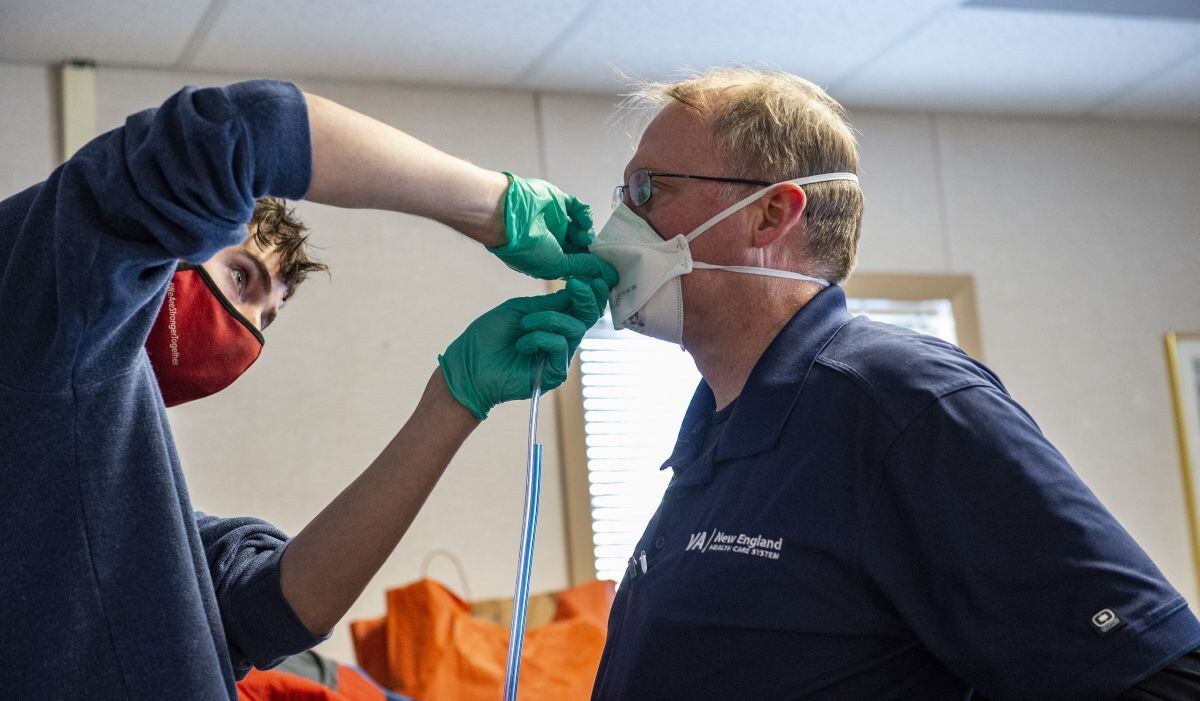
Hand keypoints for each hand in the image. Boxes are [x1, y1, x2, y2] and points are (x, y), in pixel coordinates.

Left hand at [438, 278, 607, 419]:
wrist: (468, 366)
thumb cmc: (487, 337)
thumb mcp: (518, 311)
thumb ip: (547, 304)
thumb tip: (577, 290)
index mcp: (551, 323)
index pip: (580, 307)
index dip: (589, 292)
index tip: (586, 277)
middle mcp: (559, 340)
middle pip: (587, 318)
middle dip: (586, 299)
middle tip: (576, 285)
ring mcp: (558, 358)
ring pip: (575, 329)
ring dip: (548, 319)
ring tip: (524, 324)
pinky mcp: (554, 375)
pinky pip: (560, 347)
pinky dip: (540, 338)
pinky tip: (521, 344)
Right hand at [489, 173, 618, 286]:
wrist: (508, 218)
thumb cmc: (525, 248)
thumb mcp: (558, 265)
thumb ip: (584, 267)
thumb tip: (607, 275)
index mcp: (549, 259)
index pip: (576, 263)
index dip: (590, 265)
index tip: (605, 270)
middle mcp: (552, 241)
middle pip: (581, 245)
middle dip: (592, 249)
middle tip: (603, 252)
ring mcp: (555, 221)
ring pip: (581, 227)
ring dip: (586, 232)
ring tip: (584, 236)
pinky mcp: (559, 202)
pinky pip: (578, 208)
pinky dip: (584, 215)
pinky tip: (583, 222)